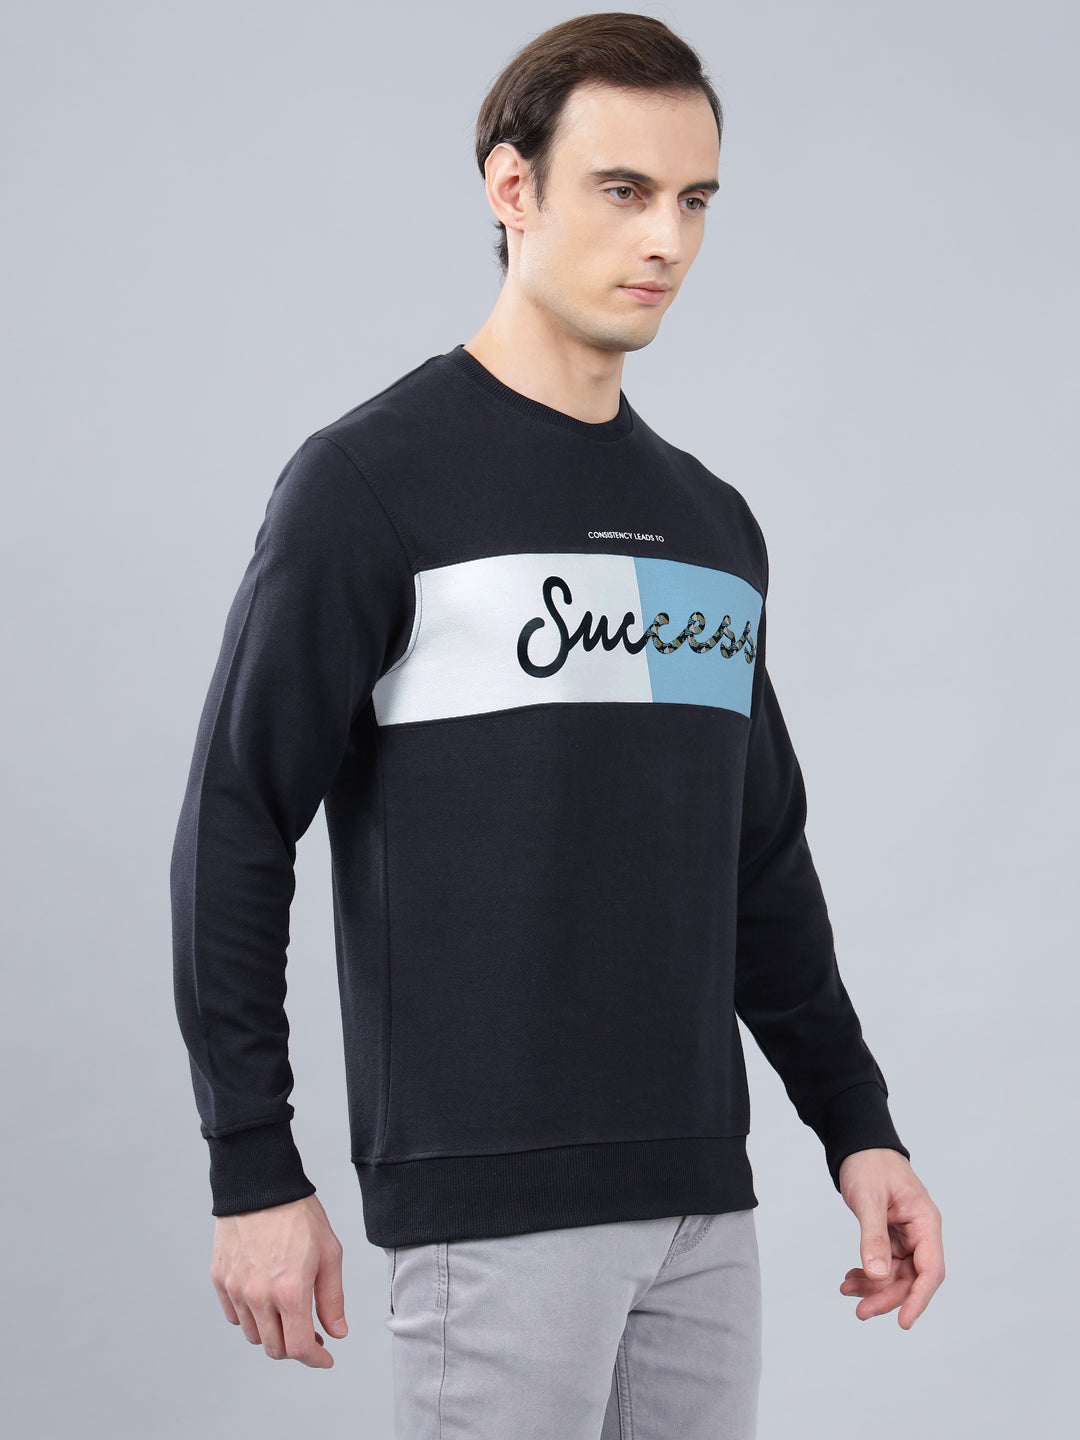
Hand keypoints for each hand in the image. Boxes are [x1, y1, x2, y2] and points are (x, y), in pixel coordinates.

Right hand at [210, 1193, 347, 1367]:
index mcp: (290, 1292)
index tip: (326, 1357)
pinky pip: (234, 1315)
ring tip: (287, 1314)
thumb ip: (332, 1298)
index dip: (316, 1359)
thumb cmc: (298, 1214)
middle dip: (295, 1349)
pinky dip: (250, 1318)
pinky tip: (264, 1301)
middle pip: (274, 1348)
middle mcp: (258, 1297)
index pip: (299, 1347)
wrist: (260, 1184)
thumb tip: (337, 1332)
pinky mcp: (220, 1280)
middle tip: (311, 1335)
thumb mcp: (329, 1253)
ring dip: (272, 1334)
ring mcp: (236, 1289)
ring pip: (253, 1335)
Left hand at [837, 1148, 943, 1328]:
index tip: (904, 1322)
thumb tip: (879, 1276)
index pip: (931, 1270)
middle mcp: (920, 1233)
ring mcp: (906, 1236)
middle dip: (887, 1297)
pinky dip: (868, 1274)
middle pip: (912, 1278)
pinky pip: (884, 1264)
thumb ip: (874, 1236)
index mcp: (926, 1222)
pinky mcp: (891, 1237)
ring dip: (873, 1288)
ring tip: (847, 1291)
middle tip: (860, 1312)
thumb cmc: (869, 1164)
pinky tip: (850, 1279)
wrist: (858, 1145)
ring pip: (896, 1275)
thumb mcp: (869, 1199)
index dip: (919, 1299)